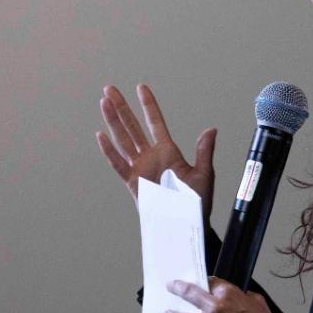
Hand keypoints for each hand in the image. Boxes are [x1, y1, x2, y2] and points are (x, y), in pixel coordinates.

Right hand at [95, 83, 216, 217]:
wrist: (186, 225)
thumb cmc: (197, 202)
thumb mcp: (204, 174)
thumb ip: (204, 151)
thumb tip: (211, 129)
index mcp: (169, 152)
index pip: (156, 122)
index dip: (148, 105)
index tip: (141, 87)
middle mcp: (151, 156)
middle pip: (133, 126)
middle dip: (122, 108)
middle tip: (110, 89)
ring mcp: (140, 168)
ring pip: (123, 140)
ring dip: (113, 121)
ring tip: (103, 102)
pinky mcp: (133, 183)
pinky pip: (118, 164)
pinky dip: (109, 150)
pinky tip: (101, 135)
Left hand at [163, 277, 280, 312]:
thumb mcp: (258, 303)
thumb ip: (243, 297)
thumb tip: (237, 297)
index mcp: (229, 295)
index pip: (211, 282)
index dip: (205, 282)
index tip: (202, 282)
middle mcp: (215, 308)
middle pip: (190, 294)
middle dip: (178, 288)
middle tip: (171, 287)